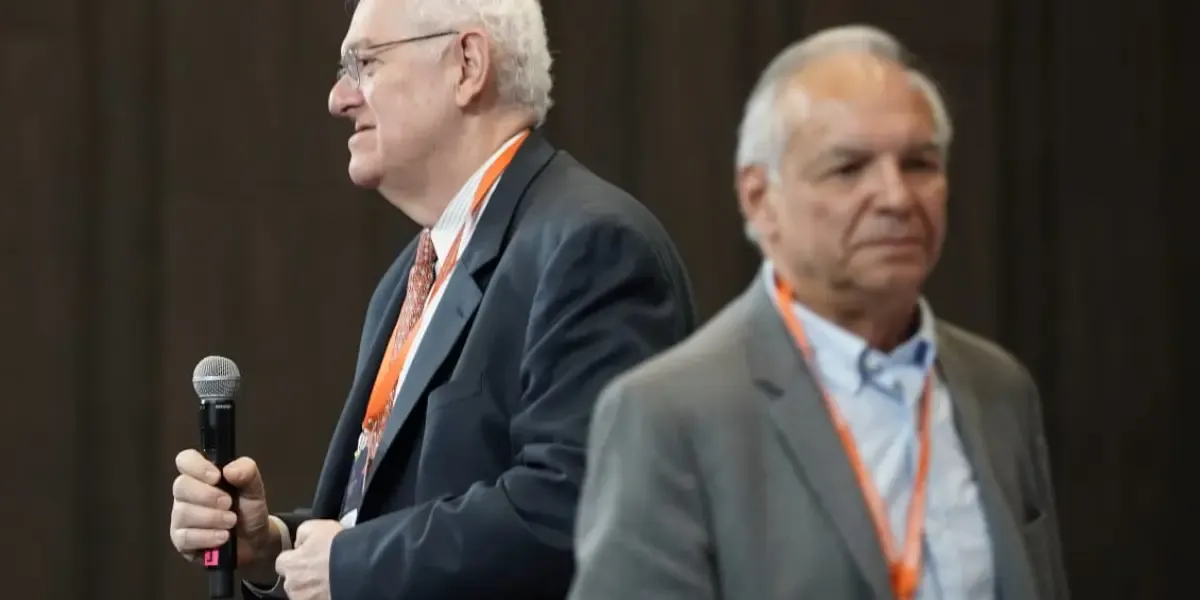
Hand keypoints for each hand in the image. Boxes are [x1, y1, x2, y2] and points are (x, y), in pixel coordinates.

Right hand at [168, 449, 280, 581]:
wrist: (254, 540)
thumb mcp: (254, 489)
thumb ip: (247, 472)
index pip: (185, 460)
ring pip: (183, 513)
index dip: (197, 466)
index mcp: (201, 476)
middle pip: (181, 486)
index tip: (217, 477)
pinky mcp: (181, 540)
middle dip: (208, 496)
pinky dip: (207, 537)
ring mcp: (180, 517)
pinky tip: (223, 537)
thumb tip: (230, 469)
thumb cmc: (248, 510)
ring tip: (231, 522)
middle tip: (229, 503)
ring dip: (212, 518)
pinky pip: (185, 537)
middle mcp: (186, 494)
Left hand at [276, 520, 342, 599]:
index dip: (295, 558)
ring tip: (330, 579)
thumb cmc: (337, 548)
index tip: (307, 555)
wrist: (358, 568)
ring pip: (305, 593)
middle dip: (303, 575)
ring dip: (313, 587)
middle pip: (293, 580)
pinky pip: (318, 598)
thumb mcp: (318, 526)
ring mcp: (305, 598)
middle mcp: (292, 585)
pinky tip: (334, 586)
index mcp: (289, 565)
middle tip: (321, 568)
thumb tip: (299, 541)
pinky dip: (323, 594)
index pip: (282, 562)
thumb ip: (302, 533)